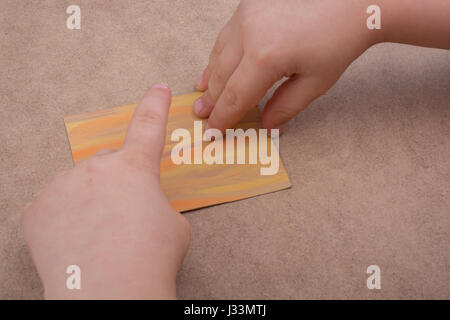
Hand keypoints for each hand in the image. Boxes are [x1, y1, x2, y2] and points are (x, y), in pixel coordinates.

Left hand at [21, 84, 190, 298]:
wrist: (110, 294)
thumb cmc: (150, 259)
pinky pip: (54, 206)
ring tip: (99, 237)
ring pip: (79, 186)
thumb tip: (140, 207)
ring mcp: (62, 187)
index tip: (157, 87)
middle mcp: (96, 168)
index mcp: (135, 168)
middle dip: (117, 184)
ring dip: (89, 202)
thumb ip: (155, 204)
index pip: (149, 125)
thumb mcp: (173, 225)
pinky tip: (74, 242)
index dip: (155, 105)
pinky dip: (64, 220)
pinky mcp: (37, 210)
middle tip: (124, 219)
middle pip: (108, 165)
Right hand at [194, 0, 376, 131]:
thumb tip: (265, 125)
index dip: (223, 117)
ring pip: (219, 54)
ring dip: (212, 76)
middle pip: (223, 76)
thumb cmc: (338, 42)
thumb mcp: (315, 83)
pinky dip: (219, 54)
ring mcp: (245, 15)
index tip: (213, 131)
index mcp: (266, 56)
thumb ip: (286, 106)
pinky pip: (226, 36)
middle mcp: (248, 33)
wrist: (350, 2)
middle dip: (212, 99)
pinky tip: (215, 66)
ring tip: (203, 93)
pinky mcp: (247, 6)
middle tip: (202, 114)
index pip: (236, 96)